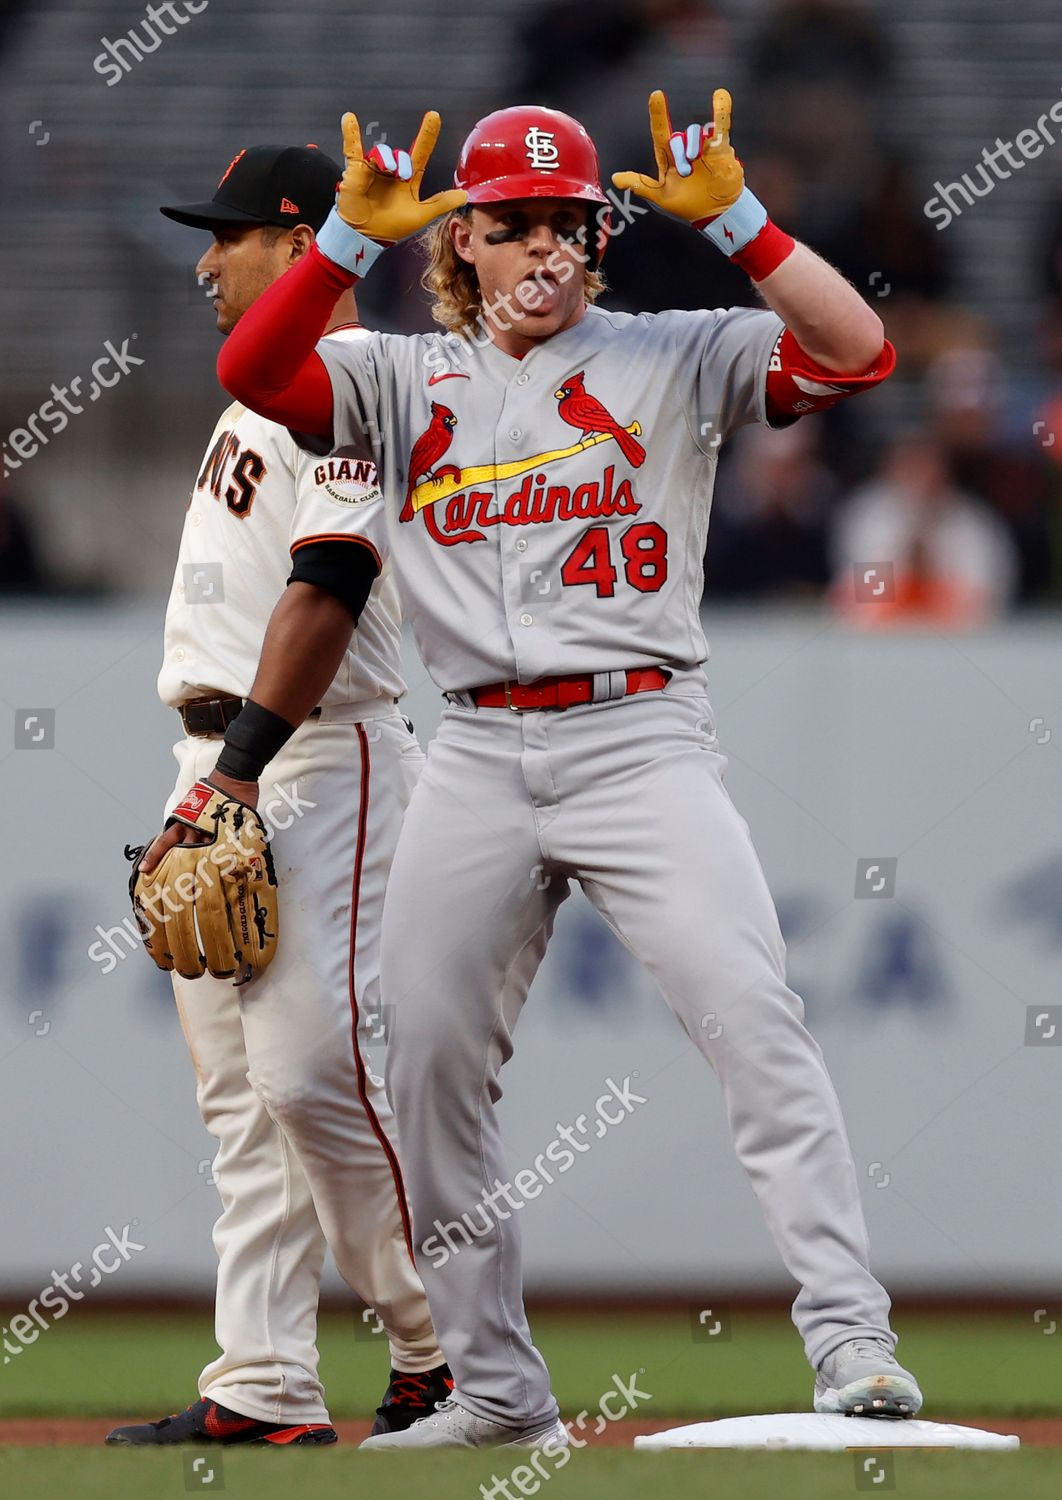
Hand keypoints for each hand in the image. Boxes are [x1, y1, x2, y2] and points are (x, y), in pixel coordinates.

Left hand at [138, 774, 259, 874]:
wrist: (232, 776)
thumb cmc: (215, 788)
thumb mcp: (196, 803)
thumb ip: (191, 818)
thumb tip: (188, 833)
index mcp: (184, 820)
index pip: (164, 841)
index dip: (154, 856)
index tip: (144, 869)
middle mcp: (194, 826)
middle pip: (181, 852)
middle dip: (175, 868)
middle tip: (169, 885)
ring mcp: (211, 830)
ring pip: (200, 853)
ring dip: (198, 867)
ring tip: (196, 883)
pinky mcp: (227, 831)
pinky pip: (222, 849)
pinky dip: (221, 860)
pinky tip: (222, 871)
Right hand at [336, 110, 466, 243]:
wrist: (366, 236)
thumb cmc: (391, 227)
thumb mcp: (420, 215)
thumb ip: (441, 203)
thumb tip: (465, 195)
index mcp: (407, 180)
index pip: (420, 153)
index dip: (427, 135)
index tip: (434, 116)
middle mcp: (391, 172)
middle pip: (401, 155)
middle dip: (403, 162)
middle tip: (402, 176)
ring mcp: (373, 169)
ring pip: (382, 152)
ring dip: (387, 158)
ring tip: (387, 170)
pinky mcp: (356, 169)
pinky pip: (352, 148)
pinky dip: (350, 134)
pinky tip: (349, 118)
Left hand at [612, 89, 743, 226]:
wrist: (715, 213)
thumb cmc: (688, 205)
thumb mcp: (661, 197)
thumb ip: (640, 185)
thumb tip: (615, 178)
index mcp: (669, 158)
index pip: (660, 132)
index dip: (658, 114)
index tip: (656, 95)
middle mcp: (685, 149)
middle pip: (678, 138)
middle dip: (680, 154)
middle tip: (686, 173)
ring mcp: (703, 147)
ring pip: (695, 133)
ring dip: (694, 144)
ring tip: (696, 161)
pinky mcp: (720, 149)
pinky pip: (721, 126)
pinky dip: (722, 110)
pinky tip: (720, 95)